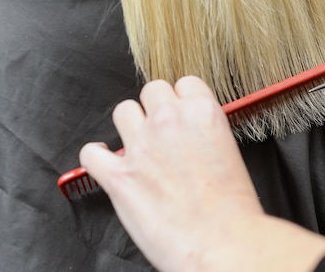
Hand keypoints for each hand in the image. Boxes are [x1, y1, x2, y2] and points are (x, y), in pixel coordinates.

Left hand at [80, 76, 324, 271]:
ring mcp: (141, 146)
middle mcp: (169, 121)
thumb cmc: (233, 207)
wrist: (222, 242)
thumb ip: (207, 132)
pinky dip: (96, 156)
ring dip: (129, 125)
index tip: (181, 112)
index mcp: (203, 112)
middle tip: (161, 128)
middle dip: (155, 107)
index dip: (182, 99)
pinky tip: (105, 161)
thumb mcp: (231, 152)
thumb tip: (193, 133)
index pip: (184, 83)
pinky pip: (91, 152)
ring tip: (137, 143)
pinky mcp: (118, 176)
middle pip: (152, 90)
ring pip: (122, 110)